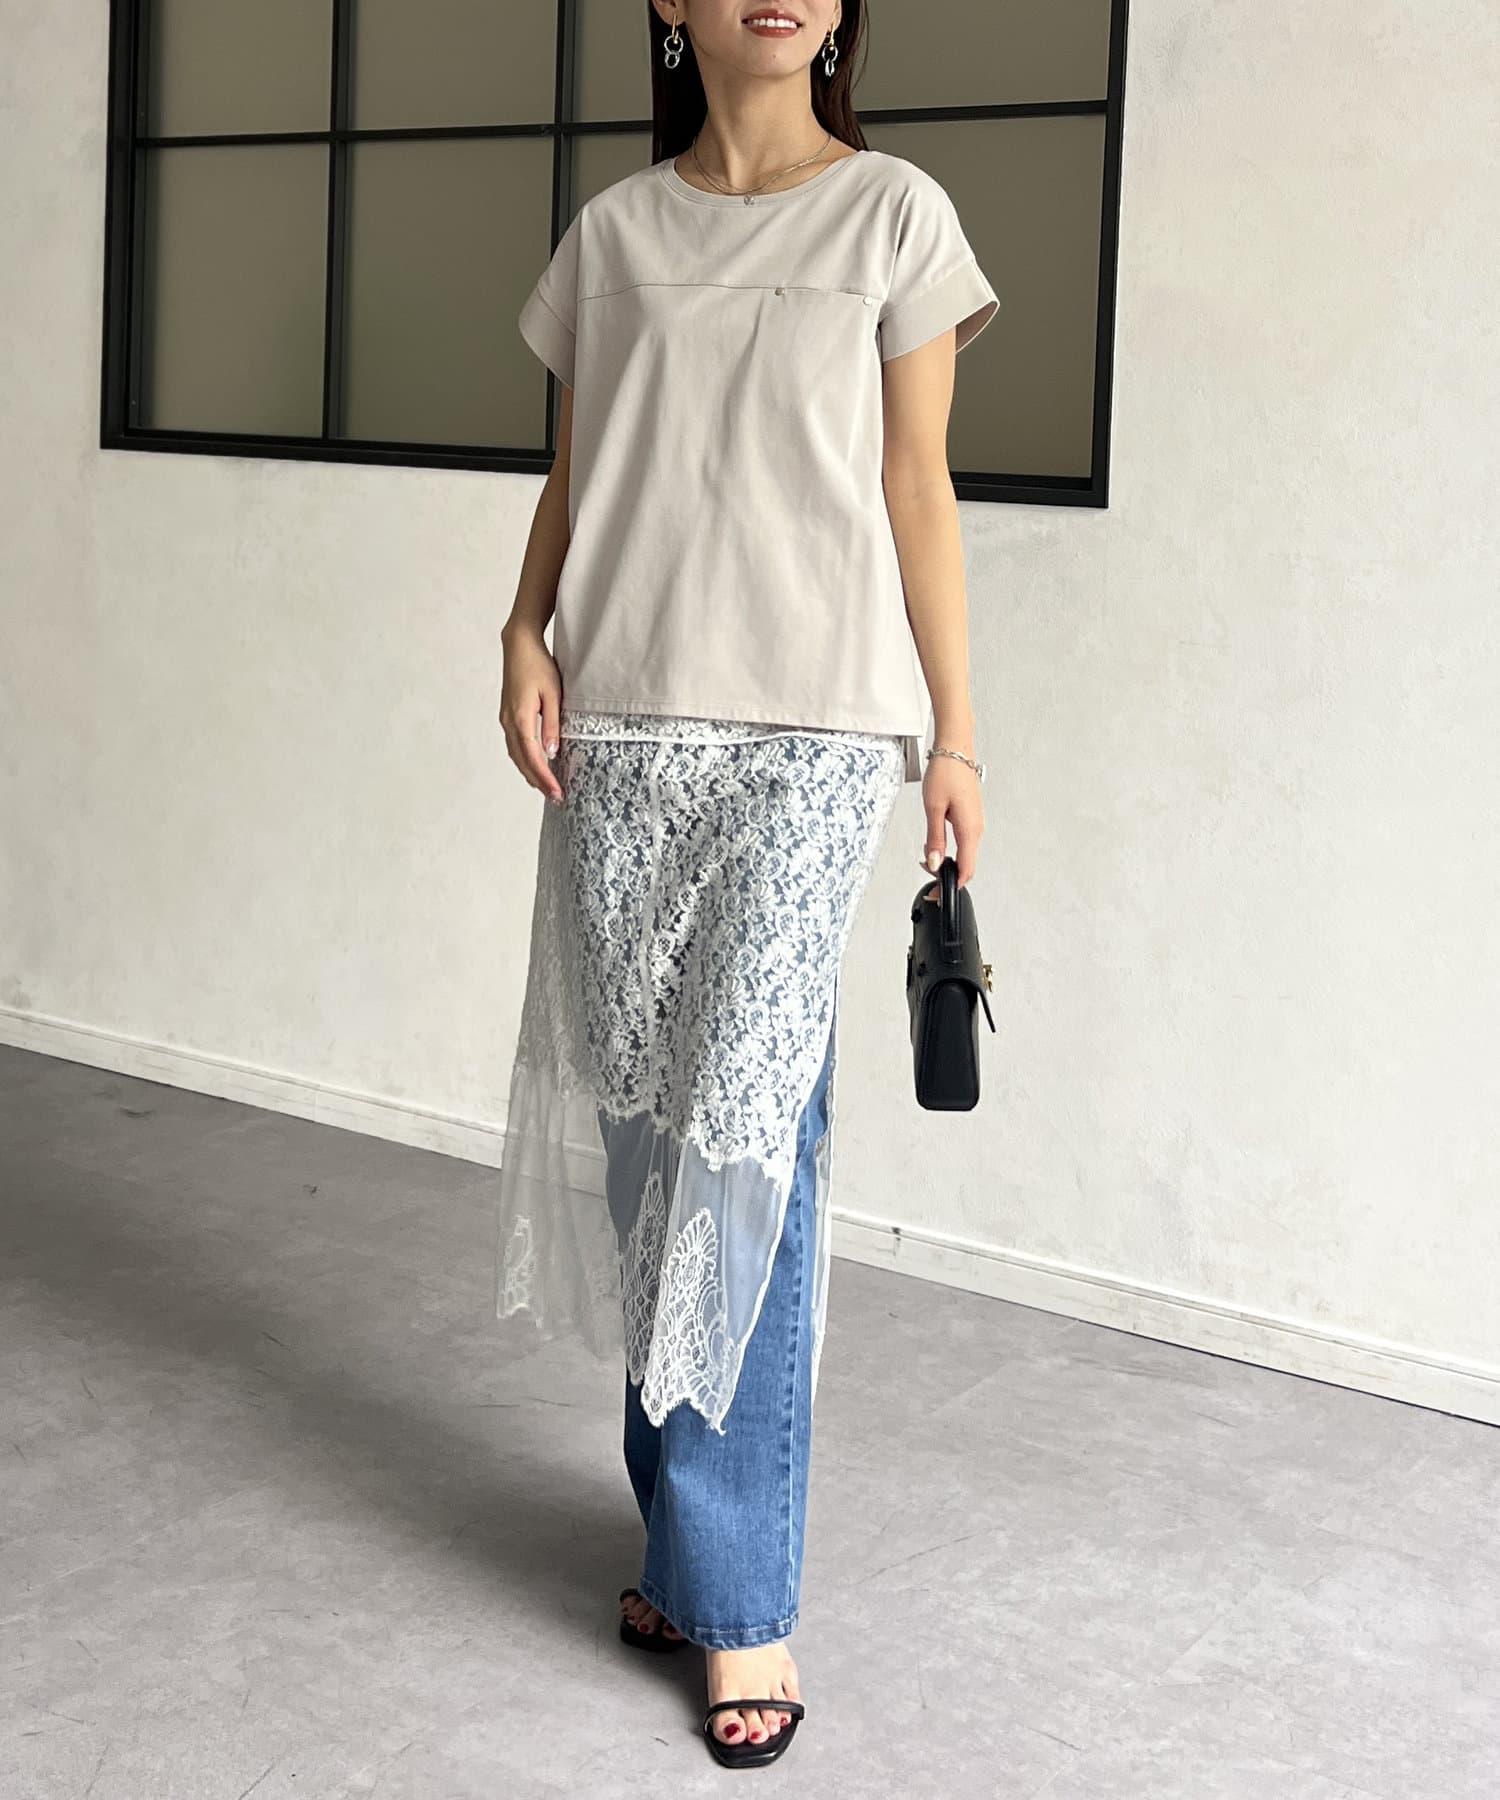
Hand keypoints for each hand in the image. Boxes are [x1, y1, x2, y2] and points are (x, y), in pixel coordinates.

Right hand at [498, 625, 564, 802]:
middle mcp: (509, 722)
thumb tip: (552, 752)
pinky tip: (534, 765)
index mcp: (520, 717)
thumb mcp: (553, 694)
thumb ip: (552, 724)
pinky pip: (514, 745)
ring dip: (530, 773)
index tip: (557, 792)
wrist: (518, 646)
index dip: (544, 777)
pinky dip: (524, 760)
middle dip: (538, 781)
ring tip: (545, 787)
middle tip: (555, 798)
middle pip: (522, 761)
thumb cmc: (538, 665)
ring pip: (516, 755)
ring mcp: (506, 719)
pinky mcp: (508, 715)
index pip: (533, 756)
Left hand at [917, 754, 983, 896]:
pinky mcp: (971, 817)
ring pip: (965, 853)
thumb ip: (934, 838)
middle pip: (967, 864)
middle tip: (926, 874)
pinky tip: (936, 842)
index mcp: (969, 829)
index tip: (936, 892)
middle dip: (947, 875)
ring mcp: (976, 822)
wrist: (955, 749)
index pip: (965, 869)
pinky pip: (964, 841)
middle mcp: (977, 828)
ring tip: (926, 856)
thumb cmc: (946, 772)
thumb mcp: (933, 807)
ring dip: (947, 860)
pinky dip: (951, 848)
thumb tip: (934, 862)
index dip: (950, 885)